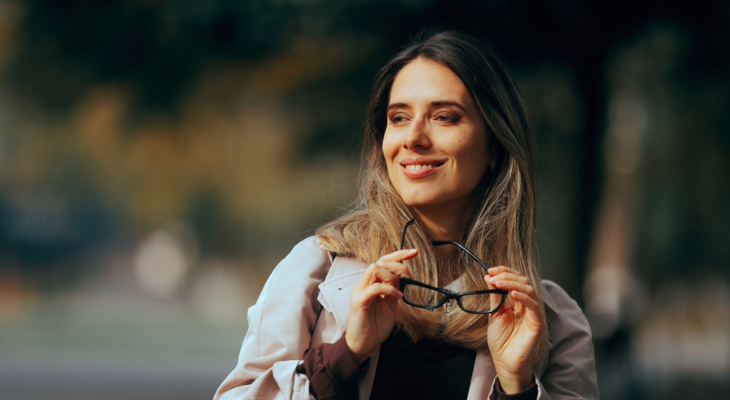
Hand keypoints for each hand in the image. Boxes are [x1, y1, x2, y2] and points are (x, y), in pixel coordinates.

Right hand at [344, 249, 416, 364]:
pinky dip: (389, 289)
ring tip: (399, 291)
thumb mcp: (390, 305)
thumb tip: (404, 277)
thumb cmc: (375, 326)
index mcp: (371, 283)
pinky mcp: (359, 301)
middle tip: (410, 277)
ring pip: (375, 269)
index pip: (383, 261)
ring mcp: (360, 291)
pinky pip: (375, 287)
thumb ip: (394, 289)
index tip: (414, 252)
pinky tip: (397, 297)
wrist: (363, 344)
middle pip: (380, 261)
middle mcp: (364, 283)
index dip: (399, 254)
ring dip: (392, 276)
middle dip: (398, 264)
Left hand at [485, 266, 544, 393]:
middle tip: (492, 276)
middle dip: (507, 275)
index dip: (505, 272)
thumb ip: (495, 297)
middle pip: (523, 282)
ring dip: (513, 283)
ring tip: (497, 283)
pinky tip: (512, 295)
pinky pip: (534, 307)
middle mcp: (527, 305)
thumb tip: (489, 277)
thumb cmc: (501, 340)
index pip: (516, 280)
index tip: (490, 270)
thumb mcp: (494, 314)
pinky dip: (524, 298)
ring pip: (529, 290)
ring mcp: (533, 314)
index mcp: (518, 302)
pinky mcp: (537, 324)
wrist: (504, 361)